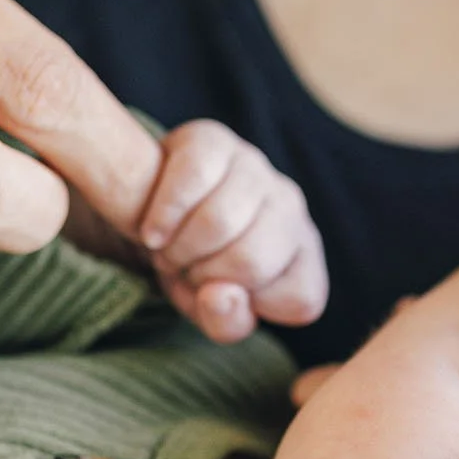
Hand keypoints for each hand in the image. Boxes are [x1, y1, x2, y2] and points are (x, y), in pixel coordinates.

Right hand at [136, 120, 327, 341]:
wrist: (158, 222)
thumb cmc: (199, 272)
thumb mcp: (214, 313)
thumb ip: (226, 321)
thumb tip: (220, 295)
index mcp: (304, 254)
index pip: (298, 297)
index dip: (248, 307)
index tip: (220, 295)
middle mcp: (290, 206)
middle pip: (251, 259)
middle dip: (204, 276)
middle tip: (184, 271)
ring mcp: (255, 167)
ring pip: (218, 220)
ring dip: (179, 248)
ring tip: (170, 250)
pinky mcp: (213, 138)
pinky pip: (193, 177)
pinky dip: (164, 214)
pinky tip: (153, 230)